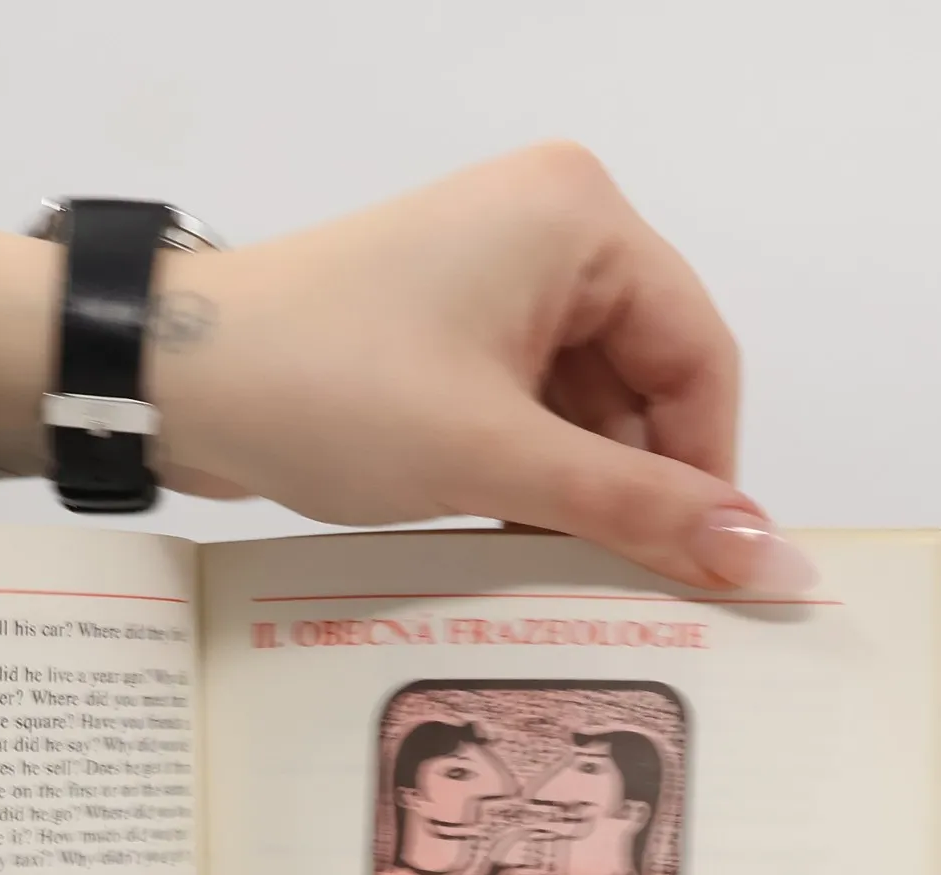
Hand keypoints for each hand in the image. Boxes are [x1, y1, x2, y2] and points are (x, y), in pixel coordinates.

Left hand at [0, 148, 809, 594]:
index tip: (707, 567)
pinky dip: (528, 476)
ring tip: (557, 569)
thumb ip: (637, 509)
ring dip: (576, 492)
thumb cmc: (325, 385)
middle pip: (644, 384)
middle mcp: (548, 232)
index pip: (699, 358)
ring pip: (583, 408)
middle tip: (630, 588)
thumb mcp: (497, 454)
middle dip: (635, 486)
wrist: (173, 382)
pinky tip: (512, 539)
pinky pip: (525, 411)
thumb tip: (768, 557)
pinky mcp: (446, 332)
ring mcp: (491, 282)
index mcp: (580, 219)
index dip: (709, 471)